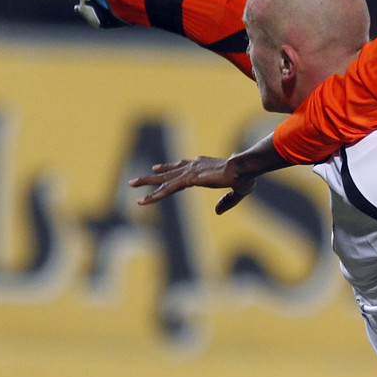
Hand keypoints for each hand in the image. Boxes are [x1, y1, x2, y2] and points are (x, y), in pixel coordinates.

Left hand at [129, 156, 256, 213]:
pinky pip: (167, 189)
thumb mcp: (237, 192)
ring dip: (146, 182)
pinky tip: (143, 201)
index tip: (158, 167)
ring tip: (131, 184)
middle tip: (137, 179)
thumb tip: (217, 211)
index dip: (170, 167)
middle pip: (168, 171)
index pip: (182, 167)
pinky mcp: (189, 180)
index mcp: (204, 165)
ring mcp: (190, 172)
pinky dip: (154, 196)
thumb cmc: (246, 177)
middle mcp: (194, 166)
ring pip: (163, 179)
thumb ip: (226, 202)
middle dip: (153, 175)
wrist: (244, 169)